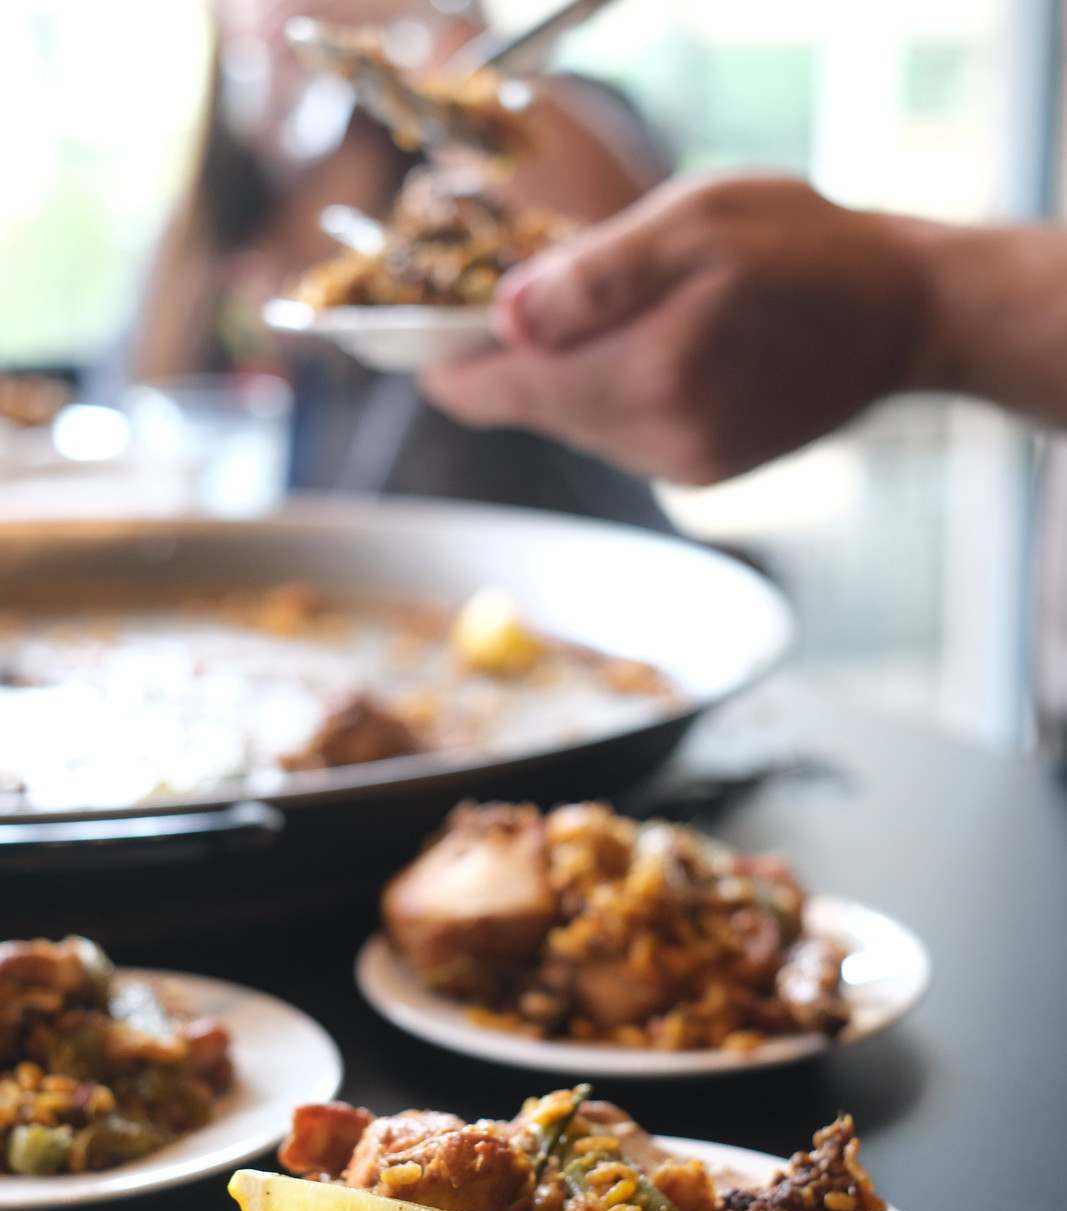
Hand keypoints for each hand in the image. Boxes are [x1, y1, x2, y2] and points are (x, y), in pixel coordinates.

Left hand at [421, 174, 929, 483]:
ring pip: (578, 421)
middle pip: (534, 407)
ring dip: (572, 371)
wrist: (904, 315)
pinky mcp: (703, 470)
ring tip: (615, 312)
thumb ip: (592, 275)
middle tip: (523, 294)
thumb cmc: (805, 250)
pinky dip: (617, 390)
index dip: (447, 365)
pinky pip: (623, 432)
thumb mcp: (694, 222)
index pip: (500, 391)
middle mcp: (654, 440)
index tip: (414, 340)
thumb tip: (504, 317)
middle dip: (516, 356)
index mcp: (643, 377)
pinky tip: (662, 346)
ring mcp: (680, 465)